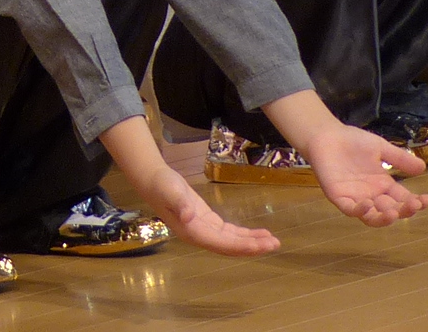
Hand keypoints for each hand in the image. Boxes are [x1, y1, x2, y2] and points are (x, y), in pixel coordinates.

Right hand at [138, 163, 282, 257]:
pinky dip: (244, 234)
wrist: (153, 180)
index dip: (241, 246)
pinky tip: (258, 234)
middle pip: (231, 246)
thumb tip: (188, 215)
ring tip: (272, 241)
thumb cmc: (161, 185)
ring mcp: (205, 230)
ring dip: (252, 241)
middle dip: (253, 246)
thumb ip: (179, 203)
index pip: (222, 243)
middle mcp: (201, 236)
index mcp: (192, 232)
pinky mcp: (208, 222)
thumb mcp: (169, 190)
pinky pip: (230, 233)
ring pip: (232, 241)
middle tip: (275, 244)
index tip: (260, 246)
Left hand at [301, 123, 427, 225]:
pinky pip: (350, 209)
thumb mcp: (381, 148)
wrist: (327, 134)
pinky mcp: (339, 197)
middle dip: (404, 210)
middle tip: (414, 205)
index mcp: (383, 186)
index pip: (403, 198)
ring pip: (372, 217)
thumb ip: (399, 158)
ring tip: (394, 213)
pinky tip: (368, 205)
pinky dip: (359, 211)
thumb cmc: (353, 142)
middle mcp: (372, 196)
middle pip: (391, 210)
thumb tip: (423, 167)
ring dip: (384, 218)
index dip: (416, 202)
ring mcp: (355, 198)